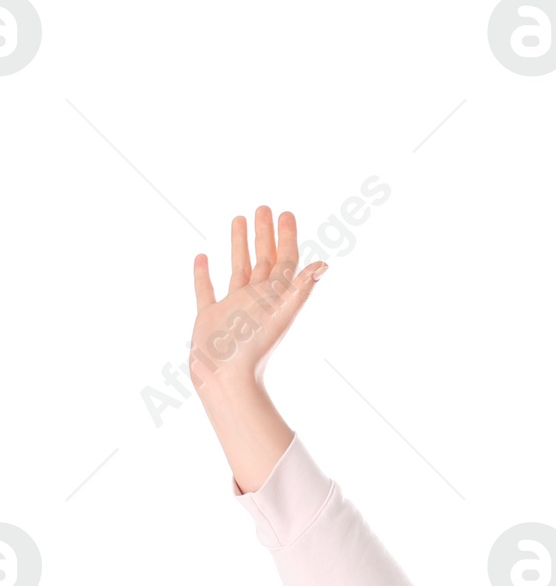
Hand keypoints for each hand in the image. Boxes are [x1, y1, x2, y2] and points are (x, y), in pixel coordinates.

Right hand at [190, 206, 324, 401]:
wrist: (228, 378)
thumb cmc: (253, 347)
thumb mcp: (279, 312)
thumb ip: (300, 287)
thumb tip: (324, 265)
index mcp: (274, 297)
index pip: (285, 261)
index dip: (287, 238)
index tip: (285, 214)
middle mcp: (256, 299)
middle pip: (264, 260)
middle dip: (264, 234)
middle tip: (264, 207)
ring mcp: (232, 307)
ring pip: (238, 268)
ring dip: (239, 245)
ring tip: (238, 218)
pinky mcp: (210, 317)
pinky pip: (206, 290)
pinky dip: (203, 274)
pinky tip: (202, 257)